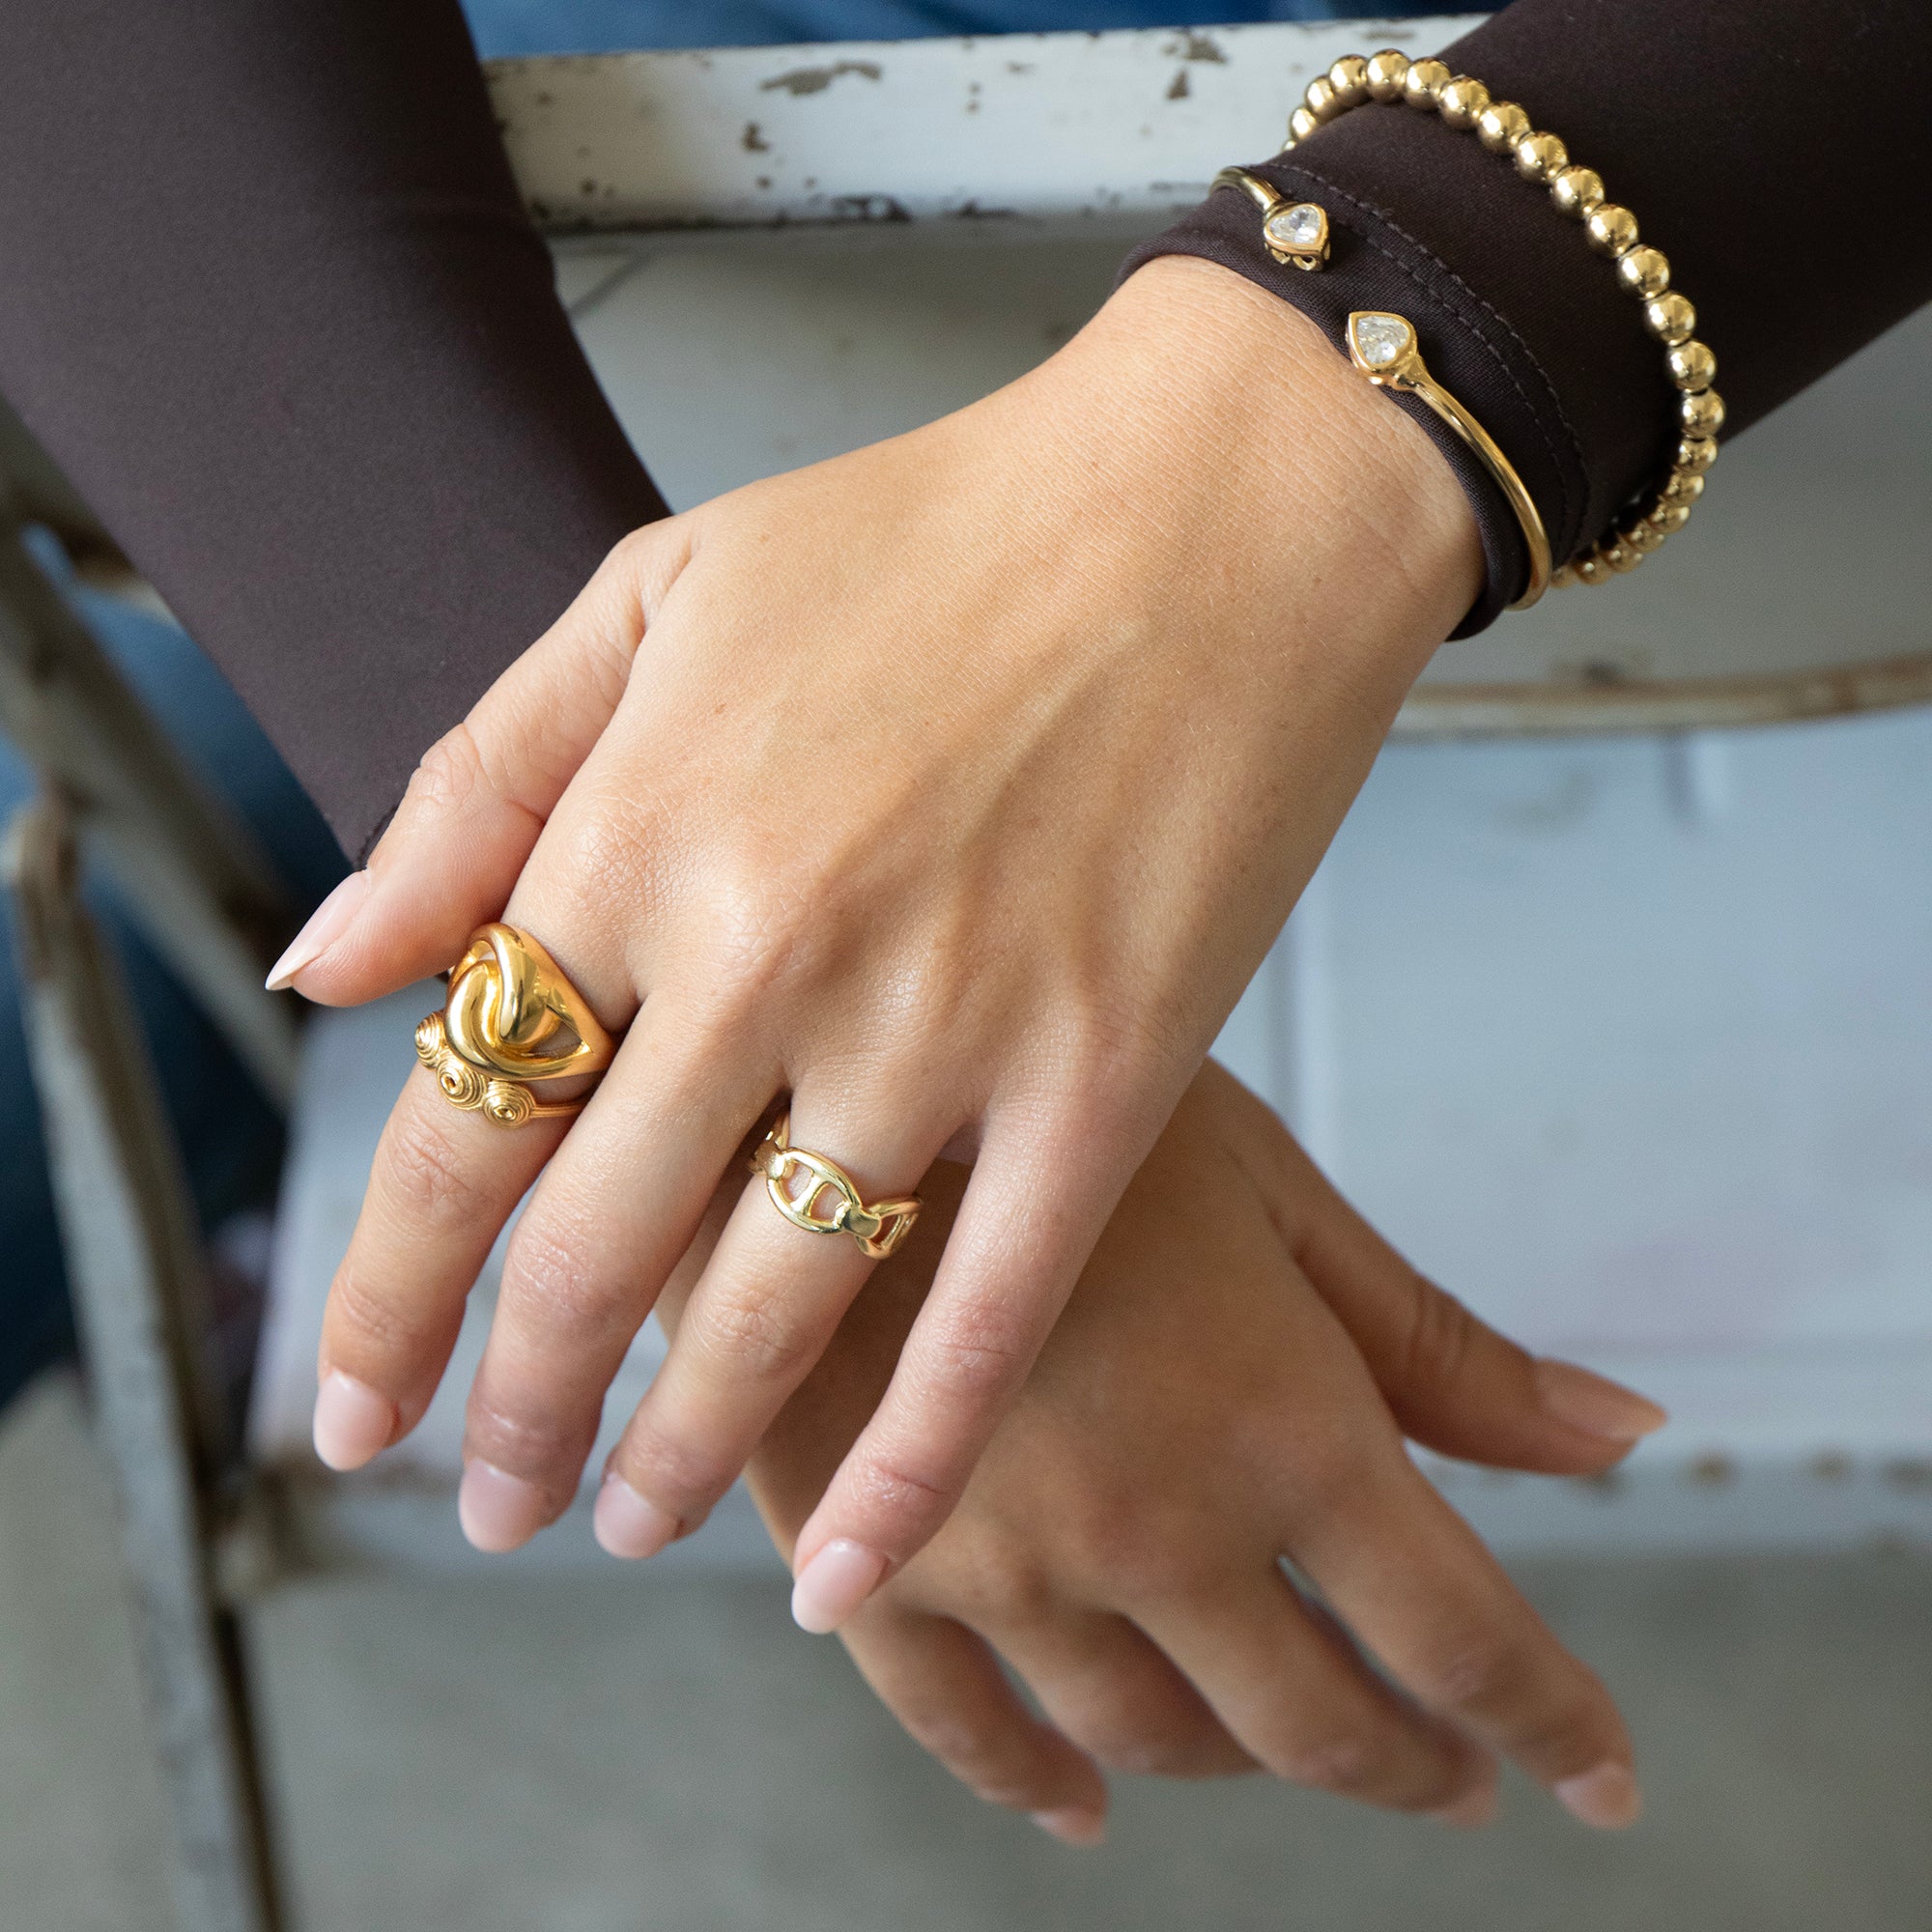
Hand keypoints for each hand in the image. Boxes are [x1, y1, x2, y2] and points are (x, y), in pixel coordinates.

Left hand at [290, 254, 1484, 1621]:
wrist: (1216, 500)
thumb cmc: (933, 529)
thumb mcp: (654, 592)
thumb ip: (477, 781)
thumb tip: (335, 961)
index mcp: (641, 822)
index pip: (462, 1115)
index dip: (387, 1291)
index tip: (354, 1406)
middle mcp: (772, 943)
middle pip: (592, 1247)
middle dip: (508, 1407)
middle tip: (479, 1504)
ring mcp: (951, 1018)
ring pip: (772, 1306)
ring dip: (676, 1454)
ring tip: (620, 1529)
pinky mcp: (1111, 1069)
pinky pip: (992, 1310)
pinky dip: (915, 1458)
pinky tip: (851, 1560)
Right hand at [661, 1063, 1661, 1840]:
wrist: (805, 1070)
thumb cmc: (1057, 1095)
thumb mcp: (1271, 1192)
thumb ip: (1434, 1345)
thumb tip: (1621, 1437)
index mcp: (1276, 1422)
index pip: (1459, 1637)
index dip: (1552, 1722)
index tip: (1600, 1778)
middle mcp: (1151, 1528)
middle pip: (1315, 1721)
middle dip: (1410, 1760)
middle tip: (1454, 1768)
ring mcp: (1003, 1568)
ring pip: (1153, 1739)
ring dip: (1243, 1762)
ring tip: (1285, 1743)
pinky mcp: (873, 1571)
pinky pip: (967, 1736)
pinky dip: (1035, 1786)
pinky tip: (1083, 1804)